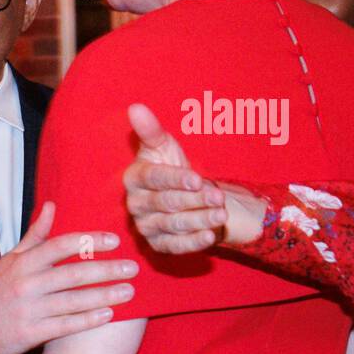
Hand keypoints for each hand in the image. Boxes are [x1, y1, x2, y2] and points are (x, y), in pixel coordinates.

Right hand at [0, 202, 136, 353]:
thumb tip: (51, 206)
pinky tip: (108, 315)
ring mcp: (29, 309)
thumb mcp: (11, 259)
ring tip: (128, 291)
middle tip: (132, 268)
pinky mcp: (30, 333)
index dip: (90, 242)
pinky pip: (65, 325)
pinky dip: (88, 320)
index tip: (115, 241)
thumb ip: (35, 235)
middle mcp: (26, 284)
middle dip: (106, 270)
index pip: (61, 245)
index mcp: (23, 262)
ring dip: (104, 295)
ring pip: (73, 301)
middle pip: (73, 274)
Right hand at [123, 104, 268, 251]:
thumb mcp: (164, 146)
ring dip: (198, 220)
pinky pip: (175, 246)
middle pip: (165, 203)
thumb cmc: (171, 166)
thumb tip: (136, 107)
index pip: (154, 179)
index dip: (175, 180)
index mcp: (133, 179)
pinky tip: (210, 235)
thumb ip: (151, 130)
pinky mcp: (158, 245)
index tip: (198, 179)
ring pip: (173, 225)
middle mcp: (135, 205)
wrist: (183, 195)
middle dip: (193, 200)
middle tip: (217, 197)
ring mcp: (145, 227)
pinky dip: (193, 242)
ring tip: (220, 214)